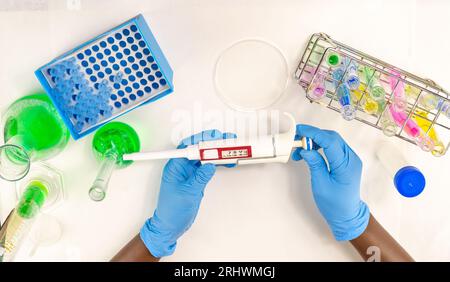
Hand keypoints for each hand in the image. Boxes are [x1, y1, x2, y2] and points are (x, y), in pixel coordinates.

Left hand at [140, 129, 235, 257]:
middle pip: (198, 149)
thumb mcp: (188, 193)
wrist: (170, 225)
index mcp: (175, 166)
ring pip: (204, 157)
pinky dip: (216, 163)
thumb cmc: (172, 211)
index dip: (202, 140)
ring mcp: (188, 173)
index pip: (188, 146)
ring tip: (230, 149)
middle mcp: (181, 167)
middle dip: (213, 144)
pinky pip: (206, 166)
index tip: (215, 137)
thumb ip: (200, 178)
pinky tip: (225, 161)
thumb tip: (210, 165)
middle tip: (227, 140)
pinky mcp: (195, 179)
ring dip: (216, 153)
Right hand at [292, 124, 369, 240]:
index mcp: (346, 166)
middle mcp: (351, 159)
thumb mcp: (321, 185)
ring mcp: (350, 159)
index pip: (330, 141)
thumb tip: (306, 150)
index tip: (299, 131)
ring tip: (300, 149)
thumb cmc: (335, 204)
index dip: (313, 133)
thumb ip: (315, 164)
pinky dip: (321, 146)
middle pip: (332, 137)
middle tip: (296, 140)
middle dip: (313, 135)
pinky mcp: (346, 161)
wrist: (347, 215)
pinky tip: (310, 152)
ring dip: (316, 140)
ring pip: (332, 140)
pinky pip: (334, 147)